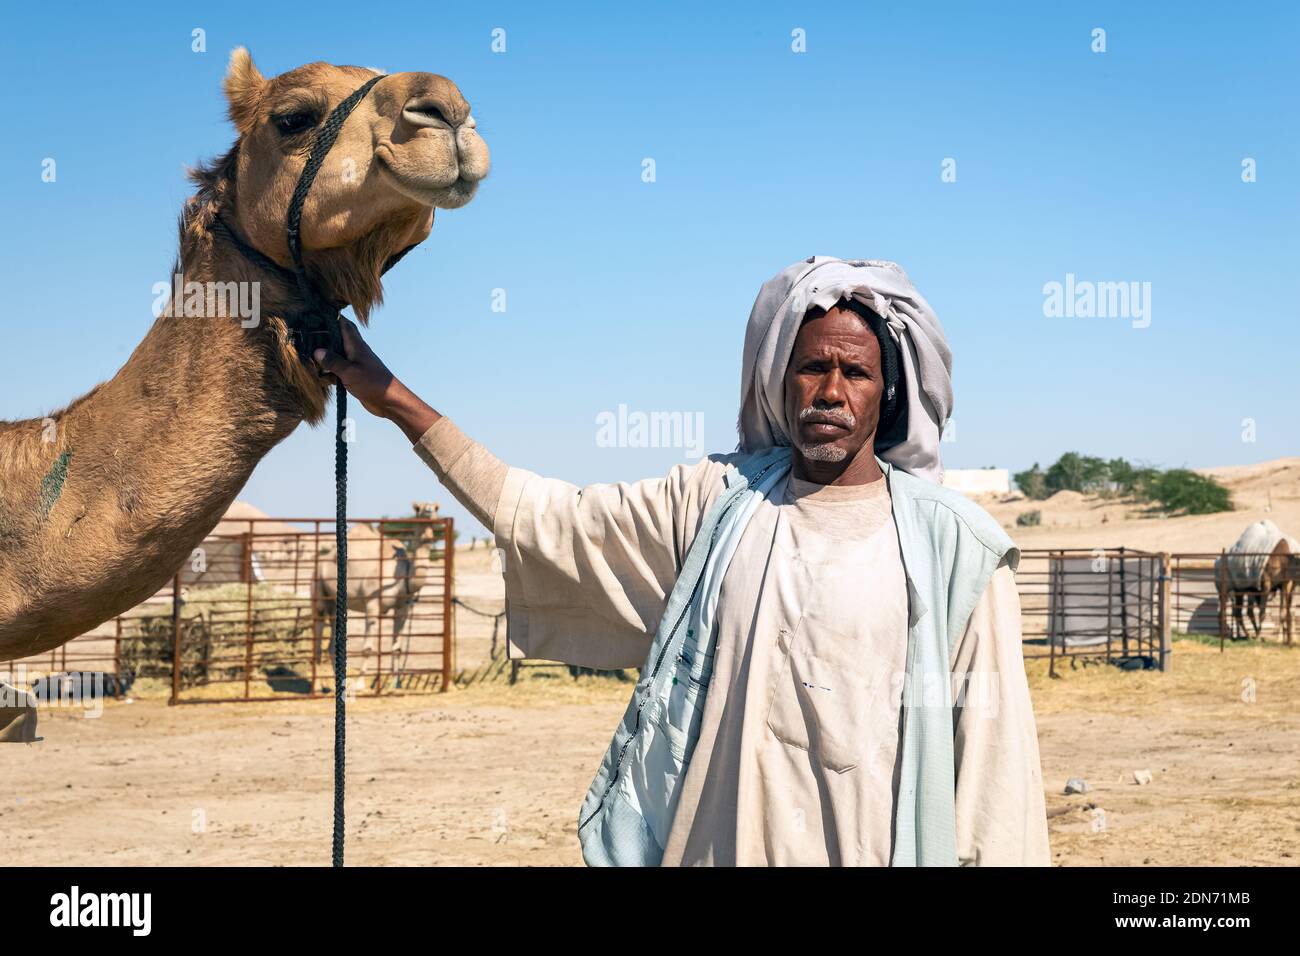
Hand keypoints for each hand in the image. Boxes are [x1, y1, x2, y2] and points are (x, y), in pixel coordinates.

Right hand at [313, 317, 440, 441]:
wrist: (389, 401)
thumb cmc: (373, 383)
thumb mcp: (349, 371)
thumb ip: (332, 361)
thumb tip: (316, 351)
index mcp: (355, 345)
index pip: (343, 324)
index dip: (330, 317)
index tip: (315, 313)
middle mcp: (353, 351)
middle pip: (334, 340)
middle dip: (320, 341)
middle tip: (305, 344)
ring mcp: (353, 364)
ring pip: (333, 357)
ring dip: (321, 361)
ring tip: (309, 366)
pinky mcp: (352, 376)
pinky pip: (335, 372)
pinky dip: (327, 375)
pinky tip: (320, 380)